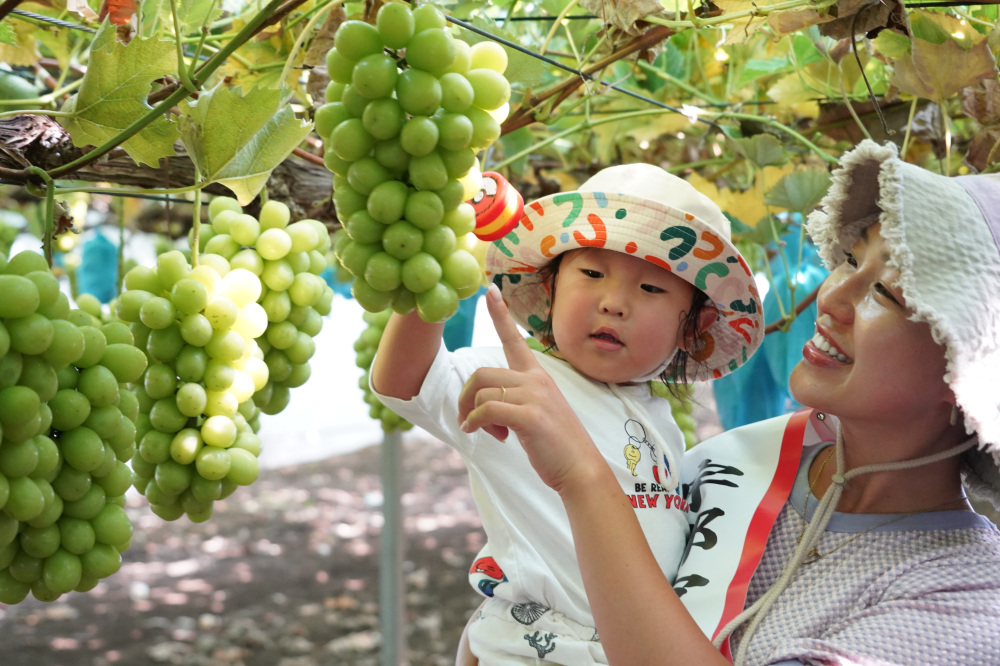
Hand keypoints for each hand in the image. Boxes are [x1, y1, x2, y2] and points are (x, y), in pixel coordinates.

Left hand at [458, 285, 599, 491]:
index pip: (515, 339)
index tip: (490, 290)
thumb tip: (485, 405)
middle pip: (481, 372)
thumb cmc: (557, 445)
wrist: (580, 469)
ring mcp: (534, 396)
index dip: (500, 315)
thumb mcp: (538, 412)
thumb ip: (516, 399)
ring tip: (489, 433)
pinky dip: (475, 423)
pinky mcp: (529, 416)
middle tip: (472, 421)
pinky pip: (486, 410)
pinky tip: (478, 433)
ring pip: (481, 391)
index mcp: (538, 376)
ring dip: (473, 415)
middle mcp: (536, 380)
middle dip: (466, 397)